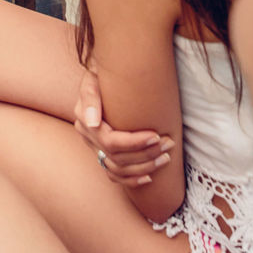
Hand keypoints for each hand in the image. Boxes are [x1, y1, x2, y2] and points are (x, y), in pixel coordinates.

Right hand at [74, 70, 173, 186]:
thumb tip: (93, 123)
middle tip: (169, 144)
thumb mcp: (93, 76)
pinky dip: (131, 180)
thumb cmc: (103, 73)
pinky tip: (149, 178)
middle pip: (117, 158)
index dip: (135, 143)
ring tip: (166, 158)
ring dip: (144, 168)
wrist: (103, 74)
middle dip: (146, 154)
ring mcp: (94, 147)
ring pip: (117, 170)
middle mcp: (87, 136)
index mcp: (84, 120)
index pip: (111, 142)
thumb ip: (90, 95)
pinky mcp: (102, 154)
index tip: (156, 136)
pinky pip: (114, 175)